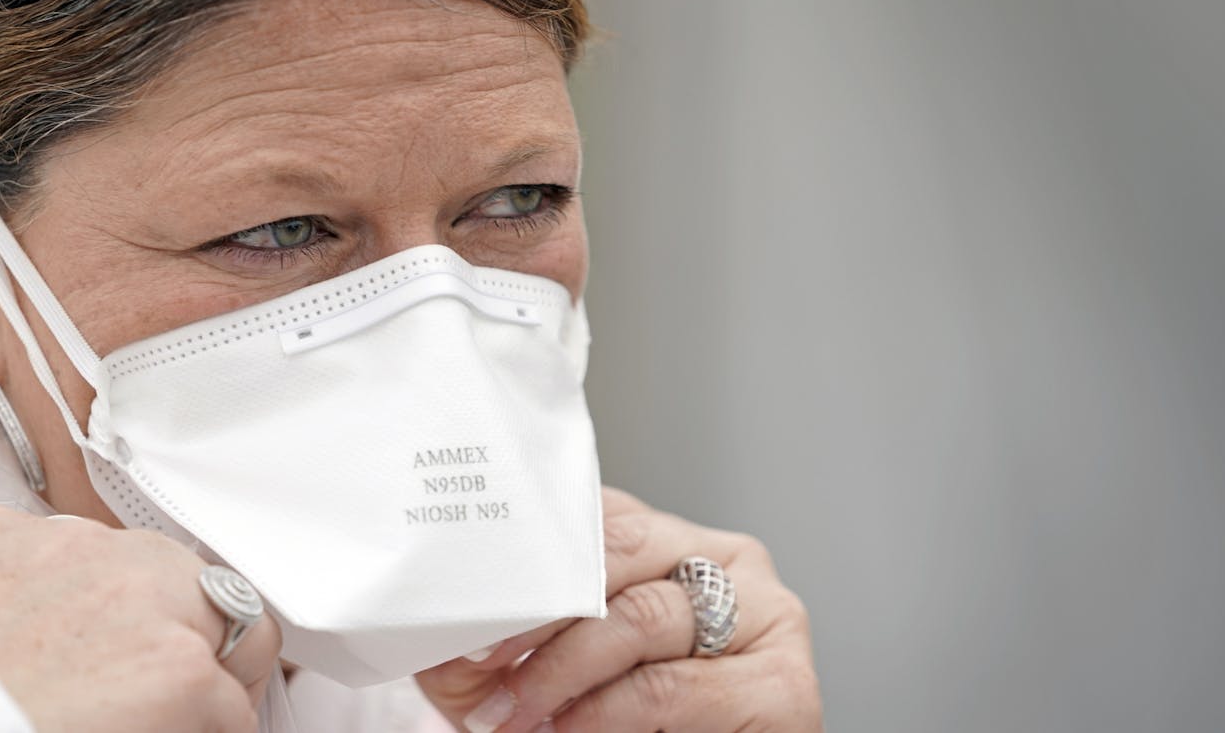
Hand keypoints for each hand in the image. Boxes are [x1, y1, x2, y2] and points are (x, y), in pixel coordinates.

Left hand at [0, 506, 281, 732]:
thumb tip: (216, 696)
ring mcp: (69, 550)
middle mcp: (137, 589)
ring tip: (83, 648)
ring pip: (142, 556)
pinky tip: (29, 621)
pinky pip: (56, 541)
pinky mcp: (1, 533)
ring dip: (130, 597)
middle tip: (153, 680)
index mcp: (177, 666)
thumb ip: (200, 702)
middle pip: (214, 592)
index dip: (231, 690)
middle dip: (194, 634)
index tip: (212, 704)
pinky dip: (51, 575)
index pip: (253, 654)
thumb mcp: (147, 728)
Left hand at [416, 487, 821, 731]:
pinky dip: (610, 712)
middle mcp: (720, 556)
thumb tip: (441, 632)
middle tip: (481, 662)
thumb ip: (501, 645)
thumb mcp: (545, 675)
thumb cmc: (612, 726)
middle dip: (539, 612)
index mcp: (665, 538)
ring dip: (562, 671)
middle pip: (617, 553)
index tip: (465, 601)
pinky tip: (569, 729)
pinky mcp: (782, 684)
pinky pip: (677, 685)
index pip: (593, 513)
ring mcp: (763, 612)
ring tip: (515, 712)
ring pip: (644, 615)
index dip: (525, 554)